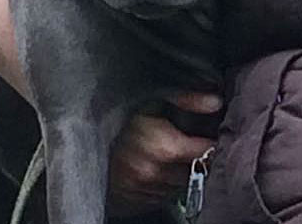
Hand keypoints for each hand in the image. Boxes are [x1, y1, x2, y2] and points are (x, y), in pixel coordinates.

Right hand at [107, 91, 220, 215]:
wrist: (86, 141)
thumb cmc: (122, 118)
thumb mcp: (153, 98)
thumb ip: (187, 99)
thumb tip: (215, 102)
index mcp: (163, 146)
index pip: (204, 152)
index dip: (211, 144)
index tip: (211, 138)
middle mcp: (154, 172)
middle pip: (194, 171)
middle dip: (195, 160)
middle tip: (188, 146)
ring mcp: (143, 190)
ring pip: (179, 186)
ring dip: (180, 173)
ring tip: (168, 155)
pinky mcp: (134, 202)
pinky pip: (161, 195)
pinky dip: (164, 184)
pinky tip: (156, 168)